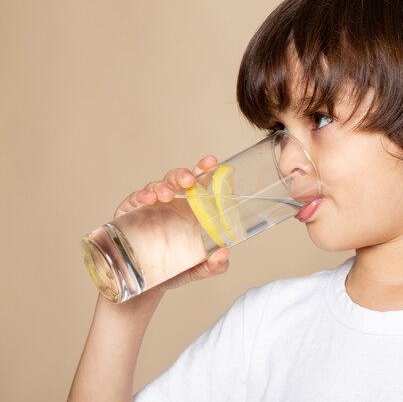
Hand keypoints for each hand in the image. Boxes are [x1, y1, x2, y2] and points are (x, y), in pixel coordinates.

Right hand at [114, 155, 229, 293]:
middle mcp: (170, 204)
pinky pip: (134, 199)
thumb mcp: (197, 269)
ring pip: (156, 186)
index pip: (198, 183)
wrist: (144, 289)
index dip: (204, 170)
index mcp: (189, 210)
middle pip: (177, 180)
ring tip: (167, 195)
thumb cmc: (173, 271)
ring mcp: (149, 207)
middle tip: (189, 180)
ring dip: (162, 187)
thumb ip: (214, 265)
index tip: (212, 162)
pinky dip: (141, 196)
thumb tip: (225, 254)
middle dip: (183, 175)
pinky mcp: (129, 214)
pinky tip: (148, 199)